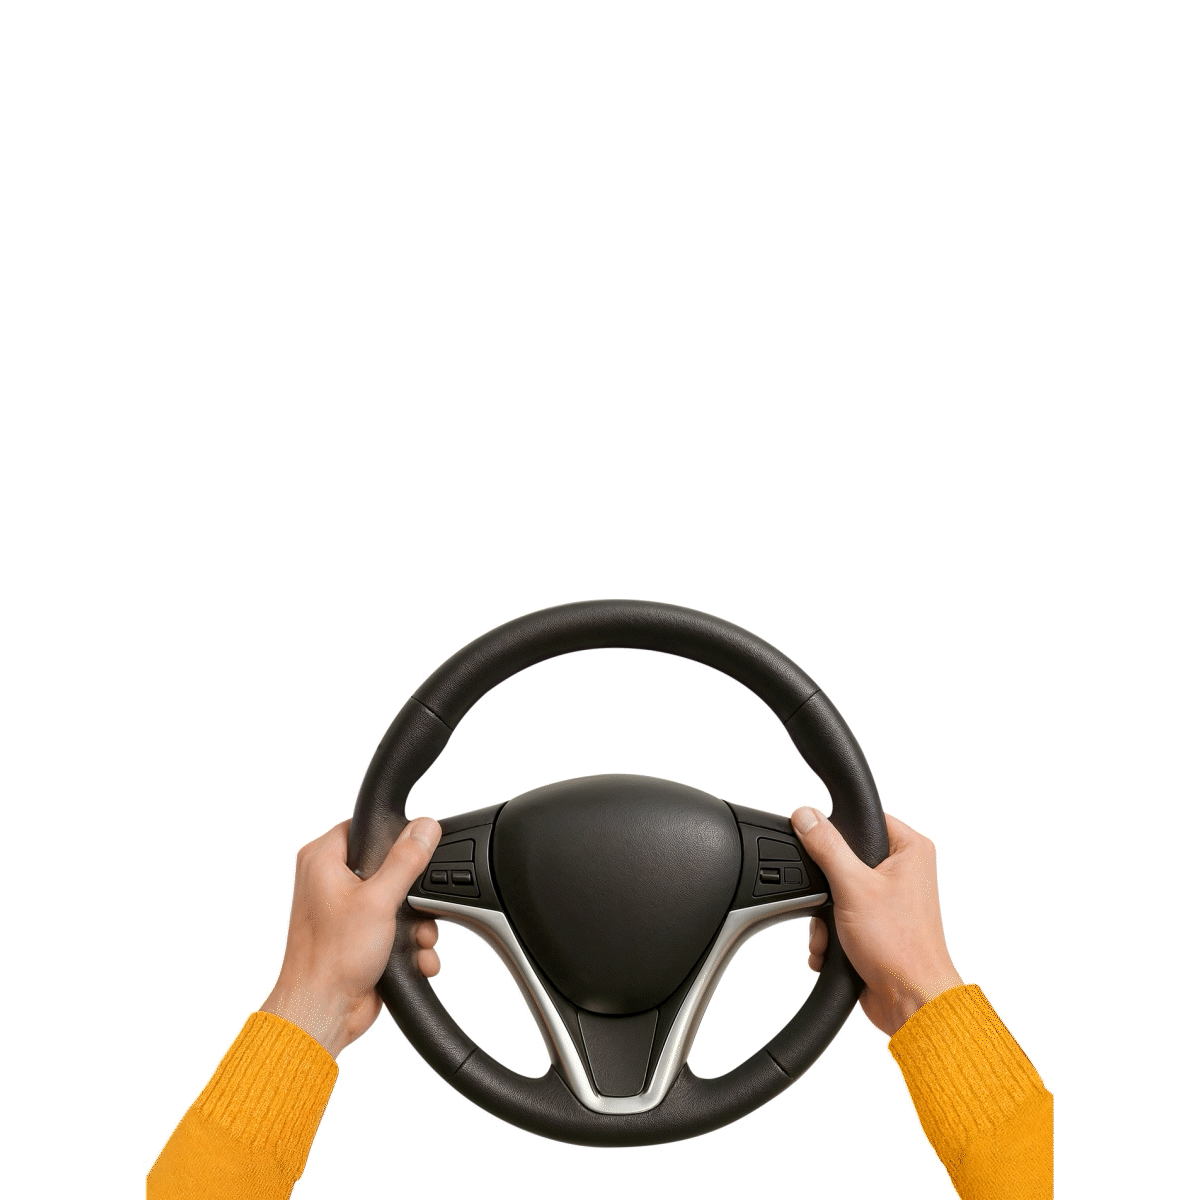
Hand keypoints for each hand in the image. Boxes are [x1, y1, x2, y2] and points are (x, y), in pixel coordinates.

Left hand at [260, 817, 441, 1057]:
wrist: (322, 1013)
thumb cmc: (330, 960)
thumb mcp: (378, 900)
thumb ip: (406, 860)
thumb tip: (425, 827)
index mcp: (321, 860)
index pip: (365, 827)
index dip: (394, 837)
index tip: (414, 853)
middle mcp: (329, 882)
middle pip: (388, 865)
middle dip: (412, 895)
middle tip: (416, 908)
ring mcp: (344, 910)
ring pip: (396, 899)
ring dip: (416, 924)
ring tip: (418, 940)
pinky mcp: (357, 936)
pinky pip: (393, 927)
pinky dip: (408, 943)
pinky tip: (415, 957)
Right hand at [791, 807, 962, 1037]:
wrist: (910, 1002)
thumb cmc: (901, 948)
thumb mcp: (853, 887)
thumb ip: (827, 847)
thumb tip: (806, 816)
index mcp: (909, 850)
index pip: (863, 820)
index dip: (836, 833)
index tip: (818, 848)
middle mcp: (903, 871)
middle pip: (843, 858)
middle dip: (826, 889)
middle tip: (830, 903)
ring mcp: (890, 899)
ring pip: (837, 890)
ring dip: (824, 917)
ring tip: (831, 935)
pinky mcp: (877, 924)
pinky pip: (840, 915)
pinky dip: (830, 933)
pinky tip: (834, 949)